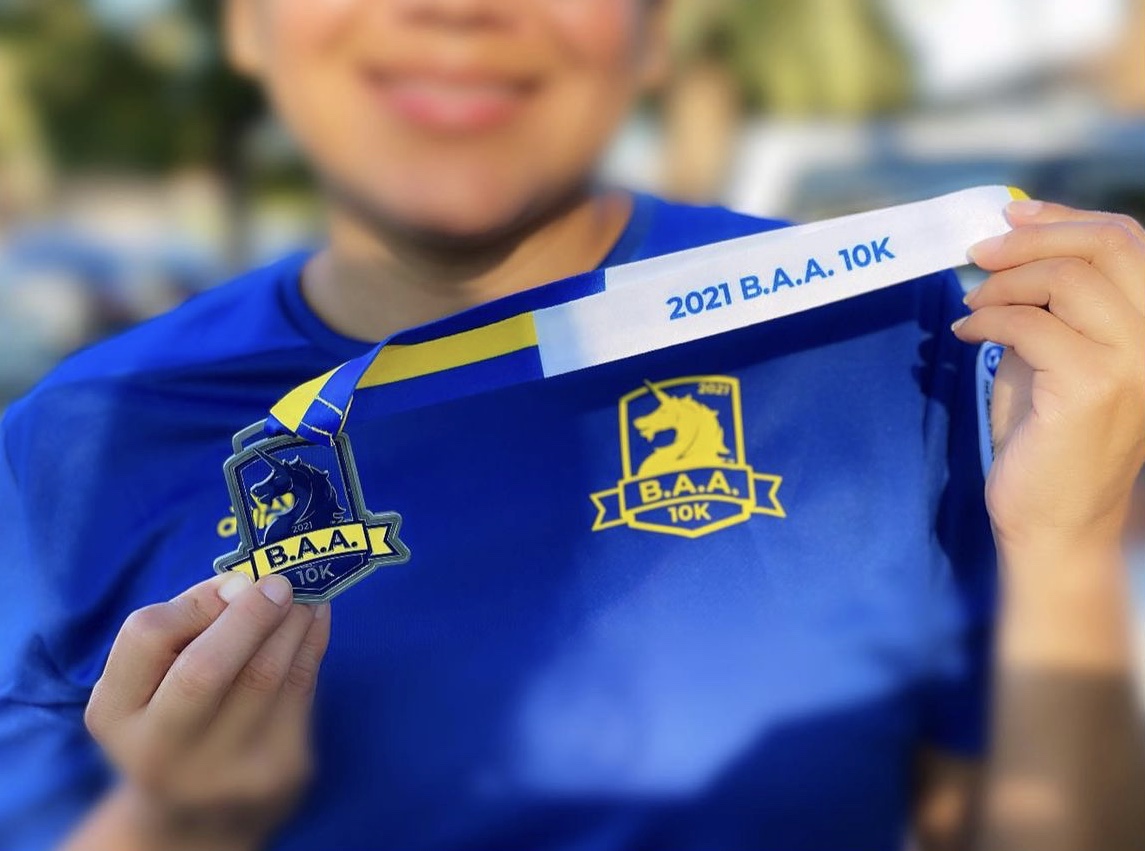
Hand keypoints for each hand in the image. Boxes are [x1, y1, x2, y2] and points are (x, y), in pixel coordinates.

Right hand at [84, 574, 330, 850]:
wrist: (198, 817)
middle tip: (280, 583)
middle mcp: (160, 750)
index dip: (197, 600)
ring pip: (267, 675)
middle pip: (205, 668)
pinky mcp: (278, 772)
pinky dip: (312, 643)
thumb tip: (247, 583)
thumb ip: (186, 626)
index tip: (232, 585)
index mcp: (114, 714)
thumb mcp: (151, 681)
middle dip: (251, 615)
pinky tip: (316, 620)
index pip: (147, 635)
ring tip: (304, 594)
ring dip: (293, 621)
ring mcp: (222, 769)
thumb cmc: (175, 721)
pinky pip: (302, 690)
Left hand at [955, 200, 1144, 553]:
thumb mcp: (1055, 355)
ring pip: (1067, 279)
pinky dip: (987, 319)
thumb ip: (1049, 305)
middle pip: (1106, 247)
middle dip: (1033, 238)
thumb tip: (1008, 248)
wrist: (1055, 520)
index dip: (1066, 219)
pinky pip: (1030, 324)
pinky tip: (966, 333)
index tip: (1010, 216)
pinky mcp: (1092, 387)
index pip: (1128, 242)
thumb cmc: (1049, 438)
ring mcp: (1132, 363)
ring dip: (1004, 282)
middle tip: (978, 251)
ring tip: (970, 303)